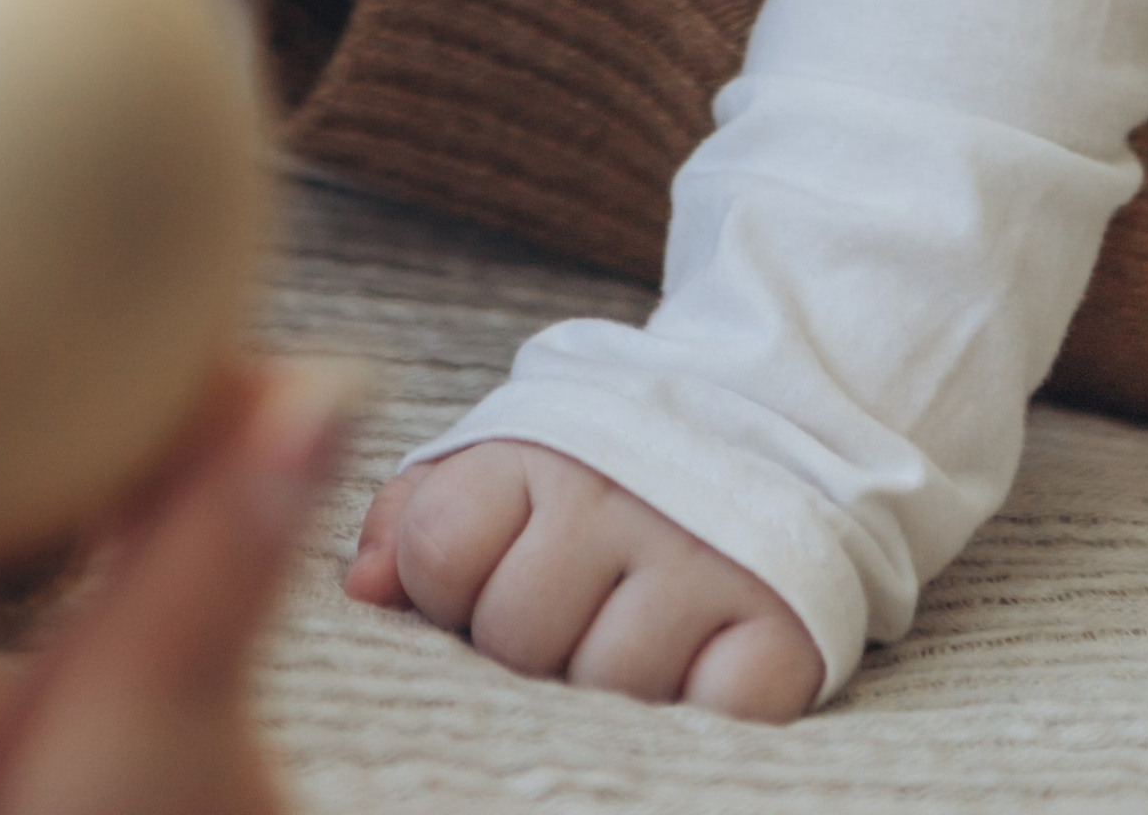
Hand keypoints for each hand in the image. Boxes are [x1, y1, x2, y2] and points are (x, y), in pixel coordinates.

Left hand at [347, 440, 819, 720]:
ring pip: (608, 687)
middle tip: (569, 610)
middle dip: (525, 644)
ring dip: (607, 683)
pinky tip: (697, 662)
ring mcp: (706, 560)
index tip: (485, 577)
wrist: (763, 433)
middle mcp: (621, 496)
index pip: (438, 552)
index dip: (447, 589)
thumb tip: (362, 587)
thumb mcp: (498, 470)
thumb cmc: (597, 477)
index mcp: (536, 452)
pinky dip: (702, 709)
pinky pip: (717, 713)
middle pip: (516, 635)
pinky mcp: (785, 624)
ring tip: (627, 631)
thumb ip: (415, 519)